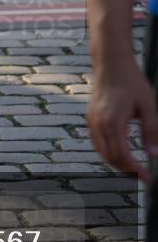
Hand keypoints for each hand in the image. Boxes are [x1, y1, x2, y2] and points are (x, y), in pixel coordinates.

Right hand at [87, 63, 157, 182]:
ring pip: (102, 152)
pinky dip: (107, 152)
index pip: (123, 155)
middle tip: (142, 175)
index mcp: (113, 121)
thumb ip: (152, 131)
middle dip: (126, 170)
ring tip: (132, 167)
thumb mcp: (149, 105)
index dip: (135, 170)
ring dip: (116, 163)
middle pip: (110, 157)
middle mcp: (99, 123)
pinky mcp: (90, 117)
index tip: (147, 178)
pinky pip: (97, 142)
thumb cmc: (131, 81)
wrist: (111, 64)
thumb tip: (154, 154)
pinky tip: (118, 153)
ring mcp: (92, 120)